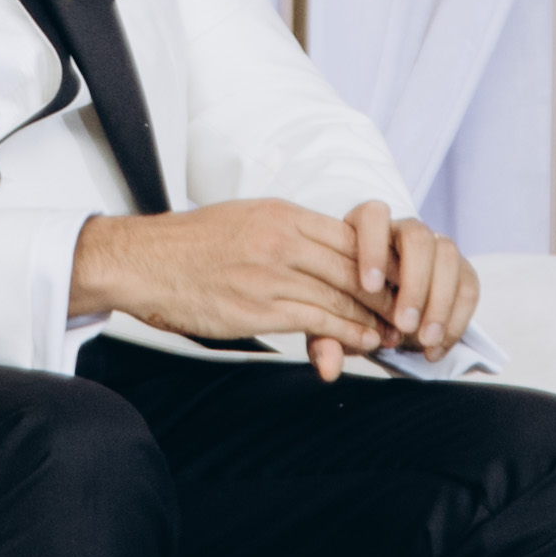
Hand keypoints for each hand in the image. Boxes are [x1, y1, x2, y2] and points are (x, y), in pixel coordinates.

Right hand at [67, 202, 400, 377]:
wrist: (141, 262)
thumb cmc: (189, 245)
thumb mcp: (244, 220)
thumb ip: (285, 232)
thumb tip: (320, 248)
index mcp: (281, 215)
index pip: (350, 236)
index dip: (384, 261)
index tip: (404, 277)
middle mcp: (281, 240)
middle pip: (353, 266)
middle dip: (389, 292)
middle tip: (414, 309)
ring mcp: (270, 275)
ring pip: (340, 296)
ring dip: (374, 318)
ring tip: (396, 333)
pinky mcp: (258, 309)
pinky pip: (316, 320)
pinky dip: (346, 333)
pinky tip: (364, 342)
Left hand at [342, 205, 482, 368]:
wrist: (379, 316)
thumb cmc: (346, 309)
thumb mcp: (330, 323)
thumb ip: (325, 340)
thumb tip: (329, 369)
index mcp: (364, 228)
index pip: (373, 216)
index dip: (372, 248)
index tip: (369, 287)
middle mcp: (403, 230)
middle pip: (417, 236)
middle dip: (414, 282)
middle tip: (404, 324)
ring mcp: (436, 247)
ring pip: (448, 255)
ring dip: (439, 301)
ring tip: (424, 339)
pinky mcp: (460, 270)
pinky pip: (469, 286)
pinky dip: (456, 319)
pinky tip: (436, 348)